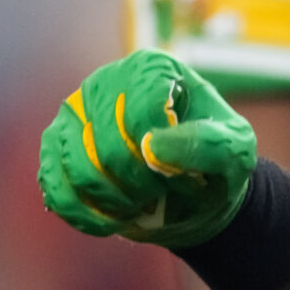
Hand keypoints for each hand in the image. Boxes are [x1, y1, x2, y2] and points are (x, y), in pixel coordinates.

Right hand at [37, 49, 255, 245]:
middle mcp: (105, 82)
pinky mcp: (55, 147)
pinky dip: (88, 214)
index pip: (143, 113)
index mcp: (152, 69)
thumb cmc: (216, 161)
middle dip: (141, 184)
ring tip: (143, 205)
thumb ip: (208, 145)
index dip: (165, 157)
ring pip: (77, 167)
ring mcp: (73, 114)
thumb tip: (152, 147)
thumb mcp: (235, 152)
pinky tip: (115, 220)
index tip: (188, 175)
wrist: (191, 188)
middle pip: (107, 144)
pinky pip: (55, 187)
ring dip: (115, 201)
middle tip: (165, 195)